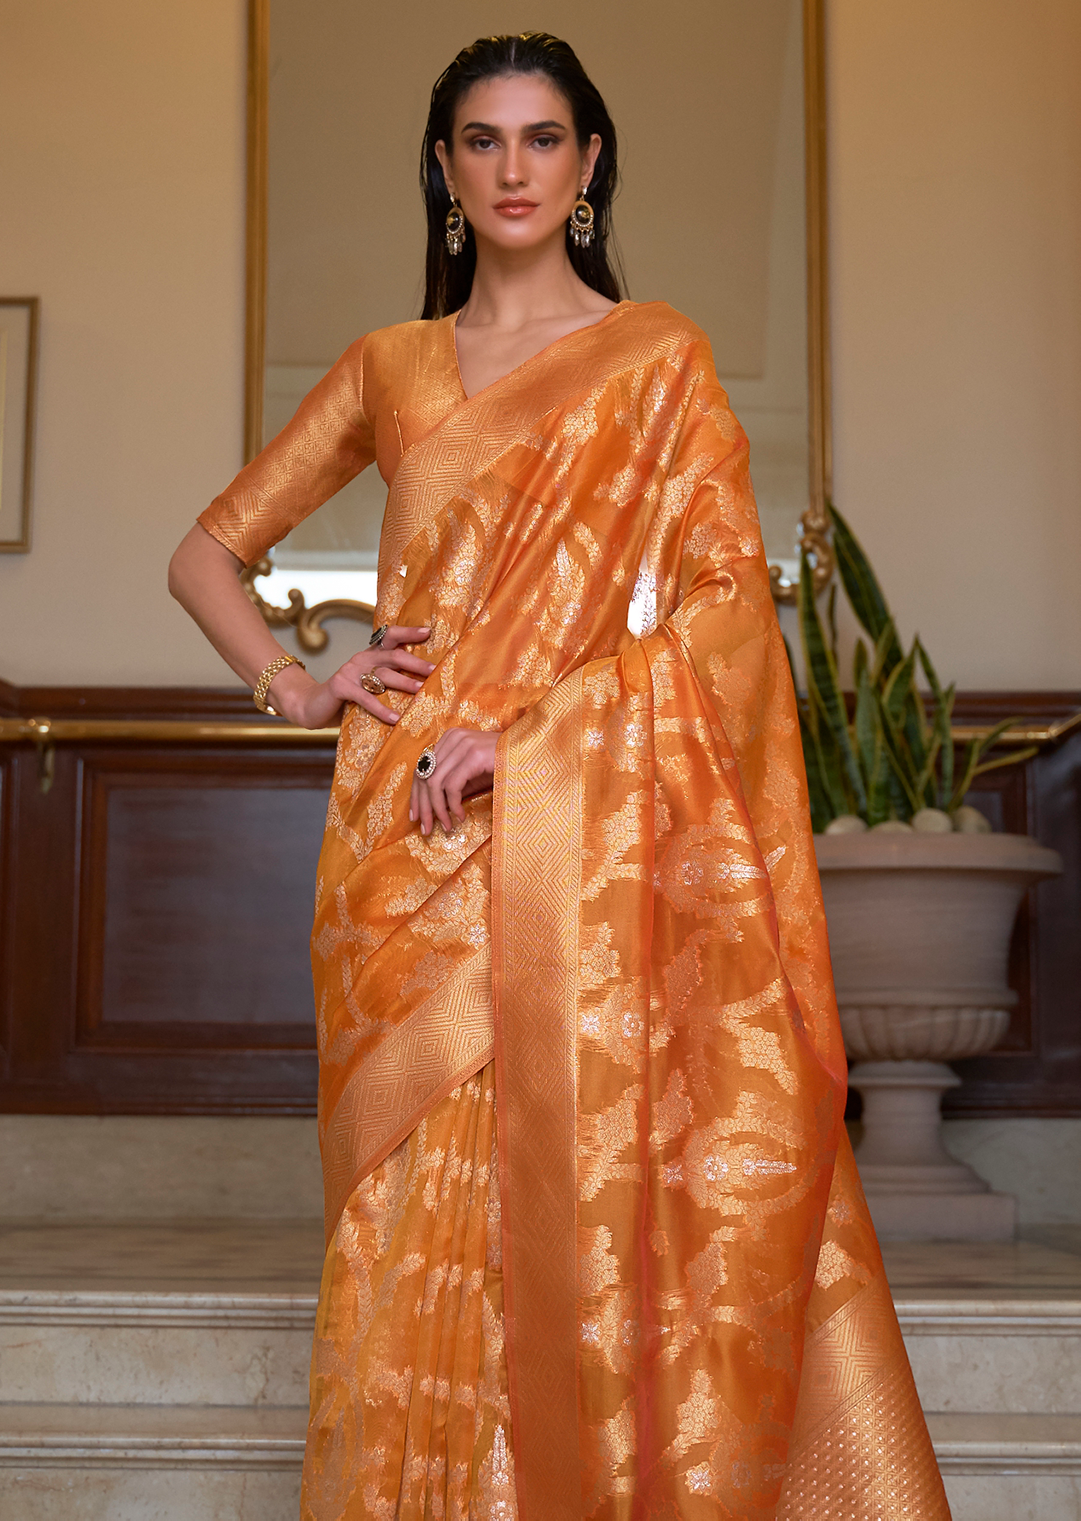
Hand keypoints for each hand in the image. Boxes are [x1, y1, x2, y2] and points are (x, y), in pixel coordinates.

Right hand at [269, 626, 433, 728]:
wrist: (312, 705)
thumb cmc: (348, 698)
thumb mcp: (369, 685)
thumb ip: (388, 679)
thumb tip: (423, 685)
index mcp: (370, 655)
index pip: (390, 636)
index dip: (408, 632)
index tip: (428, 632)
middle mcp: (361, 659)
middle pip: (392, 656)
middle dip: (415, 663)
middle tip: (433, 670)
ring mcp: (350, 671)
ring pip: (382, 676)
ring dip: (404, 683)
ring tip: (421, 691)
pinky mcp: (341, 687)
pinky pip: (366, 698)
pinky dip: (381, 710)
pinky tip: (394, 719)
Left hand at [410, 728, 498, 835]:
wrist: (531, 756)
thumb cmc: (503, 766)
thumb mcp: (471, 774)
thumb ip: (450, 783)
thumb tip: (430, 806)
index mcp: (449, 738)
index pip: (421, 768)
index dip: (415, 795)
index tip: (416, 817)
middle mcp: (453, 738)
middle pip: (424, 776)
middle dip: (423, 806)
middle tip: (425, 829)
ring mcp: (463, 745)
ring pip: (435, 783)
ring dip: (438, 810)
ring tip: (446, 827)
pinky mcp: (474, 756)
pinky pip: (452, 786)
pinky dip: (453, 805)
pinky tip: (460, 817)